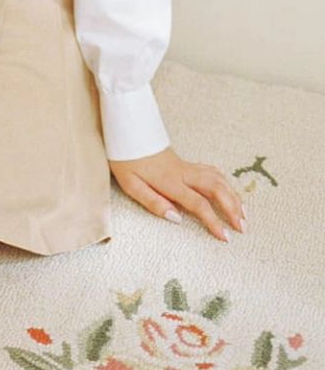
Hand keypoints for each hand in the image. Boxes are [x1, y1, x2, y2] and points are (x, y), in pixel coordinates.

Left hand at [107, 145, 245, 241]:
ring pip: (217, 178)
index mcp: (170, 181)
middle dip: (233, 208)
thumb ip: (153, 202)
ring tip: (243, 213)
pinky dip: (224, 181)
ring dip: (233, 195)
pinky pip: (211, 170)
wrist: (127, 132)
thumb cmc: (126, 159)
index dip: (214, 221)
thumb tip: (176, 218)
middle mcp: (183, 172)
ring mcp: (186, 165)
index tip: (225, 237)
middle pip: (216, 189)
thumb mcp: (131, 184)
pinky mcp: (185, 162)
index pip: (198, 203)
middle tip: (242, 227)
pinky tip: (229, 190)